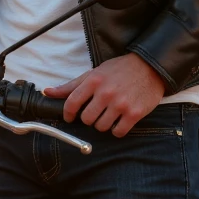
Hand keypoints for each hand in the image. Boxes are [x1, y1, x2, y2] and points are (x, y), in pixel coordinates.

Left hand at [45, 53, 165, 135]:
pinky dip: (117, 130)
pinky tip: (119, 121)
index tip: (70, 117)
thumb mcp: (95, 72)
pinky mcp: (134, 113)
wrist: (151, 67)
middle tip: (97, 112)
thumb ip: (72, 85)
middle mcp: (106, 93)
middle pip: (86, 119)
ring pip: (101, 127)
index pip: (71, 103)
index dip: (68, 114)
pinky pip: (118, 132)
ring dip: (103, 124)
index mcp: (94, 81)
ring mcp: (121, 104)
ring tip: (109, 115)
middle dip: (89, 118)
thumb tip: (48, 92)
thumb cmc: (120, 70)